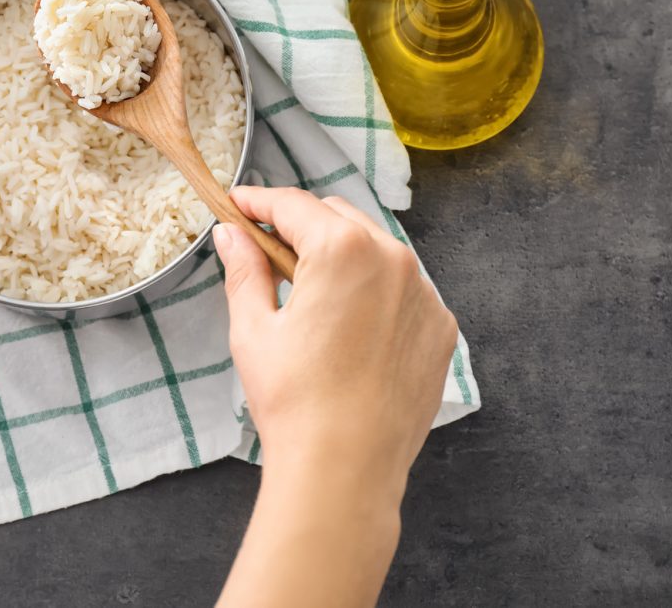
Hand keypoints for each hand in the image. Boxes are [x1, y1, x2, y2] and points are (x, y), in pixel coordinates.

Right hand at [214, 186, 457, 607]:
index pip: (293, 205)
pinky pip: (404, 287)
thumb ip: (244, 270)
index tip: (237, 205)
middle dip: (300, 225)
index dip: (258, 202)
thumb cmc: (295, 401)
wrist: (346, 468)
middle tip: (264, 247)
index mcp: (343, 250)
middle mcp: (394, 259)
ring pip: (375, 248)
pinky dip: (375, 289)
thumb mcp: (253, 329)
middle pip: (338, 218)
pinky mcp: (440, 326)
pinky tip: (348, 321)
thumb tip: (231, 235)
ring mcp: (425, 293)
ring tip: (307, 287)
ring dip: (340, 253)